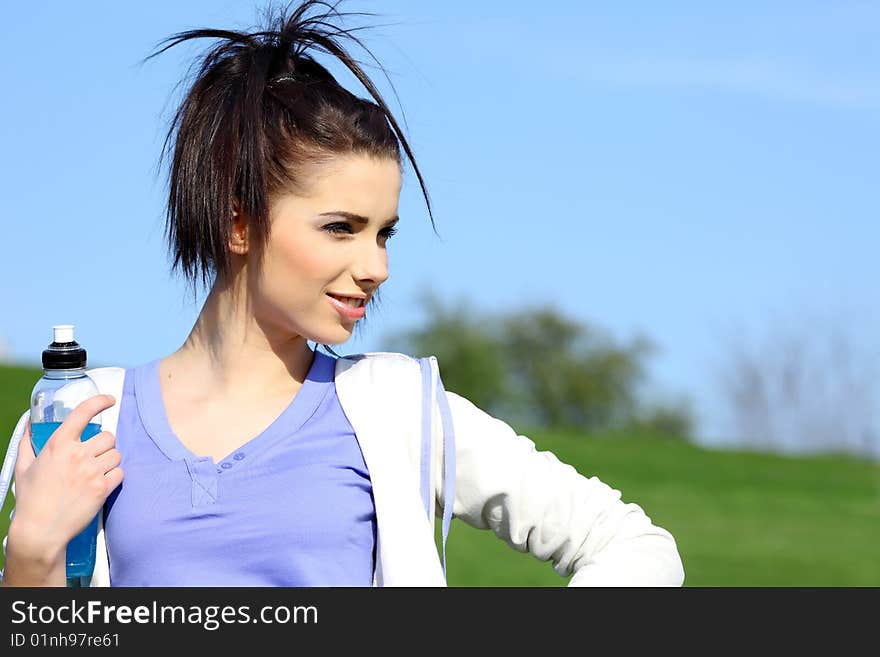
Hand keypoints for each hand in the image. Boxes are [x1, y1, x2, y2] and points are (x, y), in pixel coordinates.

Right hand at [9, 394, 123, 560]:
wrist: (41, 530)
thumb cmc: (31, 499)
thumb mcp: (24, 467)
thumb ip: (28, 442)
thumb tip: (30, 423)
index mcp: (58, 444)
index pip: (83, 412)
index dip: (99, 401)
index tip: (109, 400)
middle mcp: (77, 454)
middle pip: (108, 436)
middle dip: (104, 446)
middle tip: (93, 457)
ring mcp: (91, 471)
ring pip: (116, 454)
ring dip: (110, 461)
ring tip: (95, 473)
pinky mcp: (102, 487)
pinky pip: (120, 472)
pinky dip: (114, 477)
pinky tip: (101, 484)